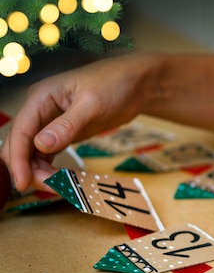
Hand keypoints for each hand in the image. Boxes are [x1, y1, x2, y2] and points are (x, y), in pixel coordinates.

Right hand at [1, 53, 151, 190]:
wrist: (136, 84)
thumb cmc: (114, 84)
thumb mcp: (92, 104)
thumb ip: (67, 125)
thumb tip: (41, 144)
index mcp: (41, 97)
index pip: (20, 131)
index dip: (18, 159)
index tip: (23, 183)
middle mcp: (40, 110)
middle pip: (22, 145)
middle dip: (29, 169)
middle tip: (50, 189)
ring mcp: (51, 123)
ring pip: (34, 153)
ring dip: (41, 172)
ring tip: (61, 188)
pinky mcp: (64, 134)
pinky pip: (49, 155)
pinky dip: (53, 169)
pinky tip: (63, 181)